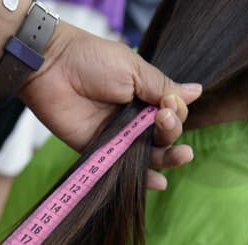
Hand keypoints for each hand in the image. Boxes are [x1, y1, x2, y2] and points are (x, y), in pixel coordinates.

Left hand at [21, 22, 201, 189]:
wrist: (51, 67)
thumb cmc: (91, 60)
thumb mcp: (134, 70)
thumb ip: (162, 87)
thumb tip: (197, 91)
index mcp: (144, 96)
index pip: (172, 112)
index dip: (176, 112)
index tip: (168, 104)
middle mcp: (133, 118)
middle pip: (164, 136)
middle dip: (172, 132)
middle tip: (164, 120)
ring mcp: (117, 136)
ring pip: (149, 155)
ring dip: (168, 158)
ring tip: (182, 156)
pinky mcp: (99, 150)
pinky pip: (123, 168)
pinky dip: (143, 177)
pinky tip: (159, 181)